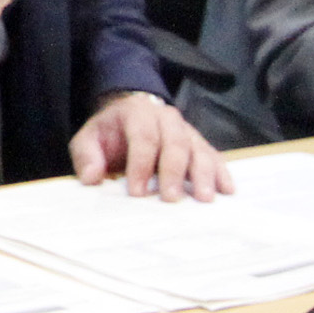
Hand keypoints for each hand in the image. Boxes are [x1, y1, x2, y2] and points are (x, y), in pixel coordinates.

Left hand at [68, 90, 233, 199]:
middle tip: (171, 199)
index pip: (143, 138)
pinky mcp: (199, 144)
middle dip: (173, 172)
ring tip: (204, 199)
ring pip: (199, 150)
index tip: (137, 192)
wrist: (129, 114)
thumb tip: (91, 178)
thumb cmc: (109, 132)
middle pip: (175, 144)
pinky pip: (214, 156)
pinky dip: (221, 173)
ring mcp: (187, 131)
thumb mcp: (88, 139)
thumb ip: (86, 155)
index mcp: (138, 113)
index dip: (141, 165)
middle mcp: (167, 119)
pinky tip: (227, 190)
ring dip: (203, 175)